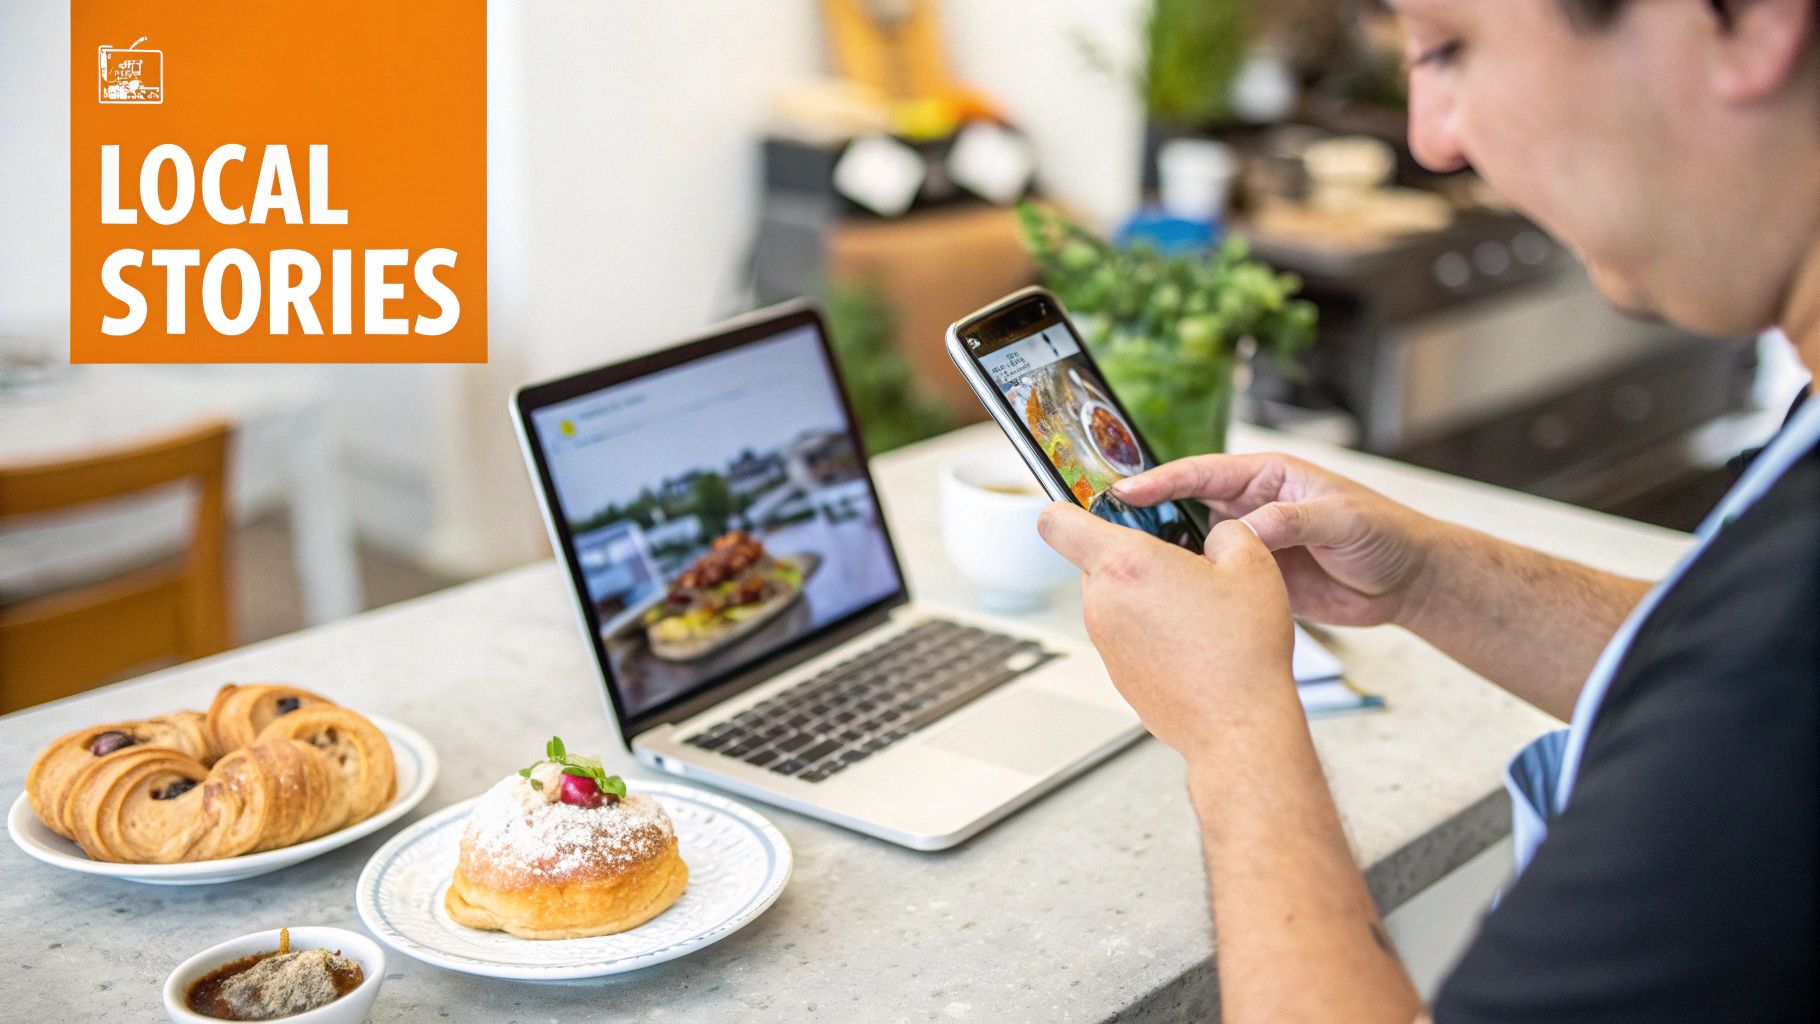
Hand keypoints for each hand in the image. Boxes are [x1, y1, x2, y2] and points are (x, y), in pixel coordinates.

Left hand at [1037, 504, 1299, 758]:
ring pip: (1113, 597)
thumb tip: (1217, 534)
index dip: (1069, 508)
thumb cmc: (1242, 651)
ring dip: (1144, 595)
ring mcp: (1106, 641)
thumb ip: (1226, 531)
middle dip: (1132, 555)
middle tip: (1180, 564)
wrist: (1239, 724)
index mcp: (1125, 564)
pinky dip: (1149, 630)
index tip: (1095, 509)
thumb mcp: (1251, 564)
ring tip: (1195, 609)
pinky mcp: (1118, 673)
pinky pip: (1125, 634)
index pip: (1057, 521)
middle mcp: (1103, 603)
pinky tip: (1192, 641)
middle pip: (1095, 560)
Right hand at [1111, 454, 1437, 628]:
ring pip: (1194, 547)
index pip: (1203, 473)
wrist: (1408, 583)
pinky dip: (1189, 589)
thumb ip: (1292, 519)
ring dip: (1166, 556)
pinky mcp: (1254, 581)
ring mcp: (1250, 546)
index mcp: (1268, 477)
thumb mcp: (1342, 518)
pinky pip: (1213, 582)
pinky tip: (1167, 600)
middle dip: (1148, 515)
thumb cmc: (1385, 534)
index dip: (1161, 480)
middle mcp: (1251, 507)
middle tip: (1109, 528)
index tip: (1125, 490)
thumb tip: (1243, 530)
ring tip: (1129, 567)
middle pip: (1185, 506)